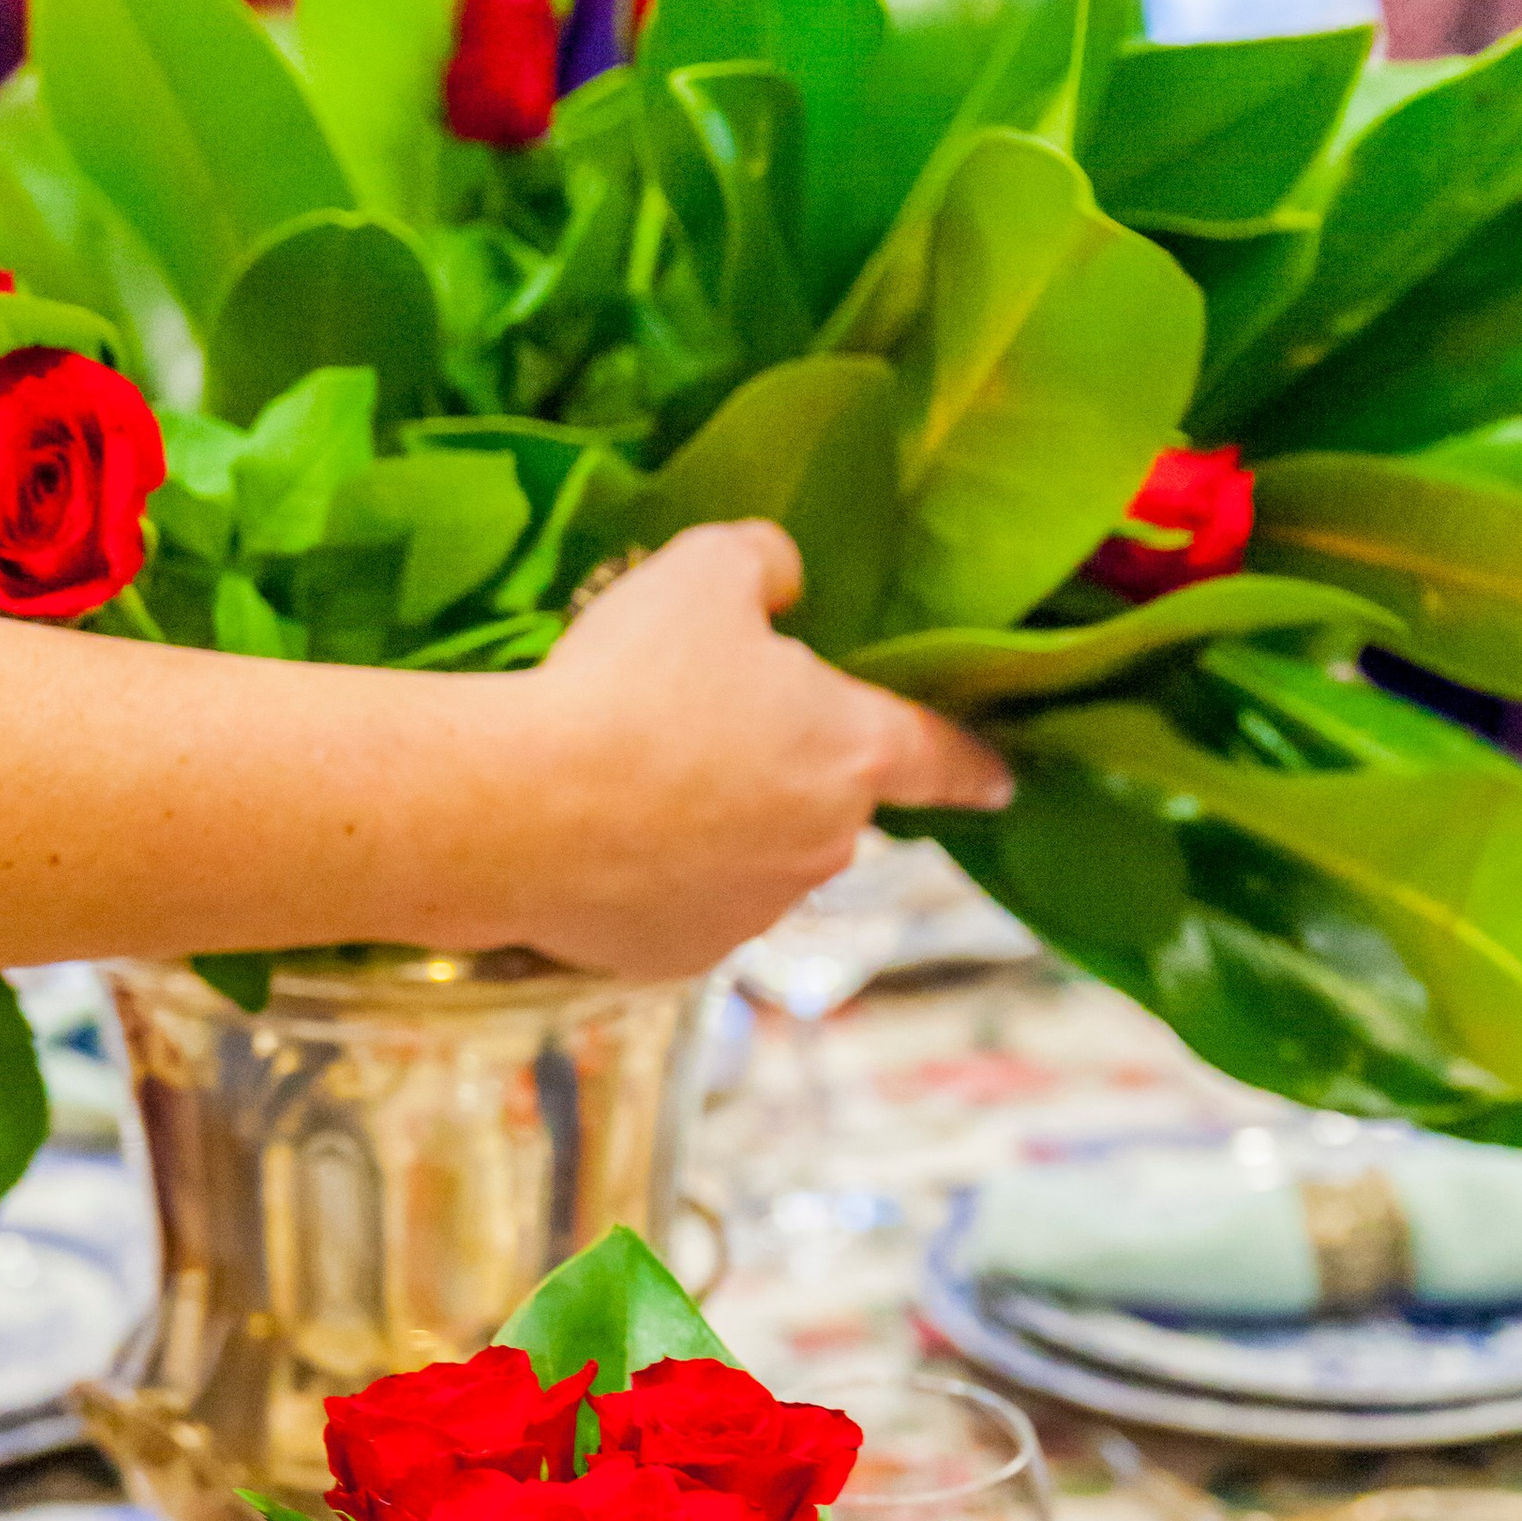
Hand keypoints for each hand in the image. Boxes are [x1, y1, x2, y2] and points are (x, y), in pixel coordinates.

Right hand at [514, 522, 1011, 978]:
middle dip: (785, 772)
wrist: (520, 811)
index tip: (1001, 782)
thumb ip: (765, 563)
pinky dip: (660, 878)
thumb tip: (782, 586)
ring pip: (754, 858)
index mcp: (853, 753)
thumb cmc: (628, 682)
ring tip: (633, 782)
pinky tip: (603, 841)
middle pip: (827, 803)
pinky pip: (685, 906)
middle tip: (703, 729)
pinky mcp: (683, 956)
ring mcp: (755, 913)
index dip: (974, 763)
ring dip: (718, 826)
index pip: (942, 758)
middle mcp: (824, 848)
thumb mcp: (702, 570)